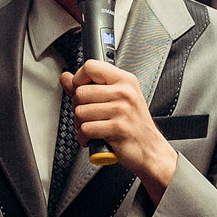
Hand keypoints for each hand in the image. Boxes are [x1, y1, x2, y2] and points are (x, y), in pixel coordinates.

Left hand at [60, 61, 177, 201]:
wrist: (150, 149)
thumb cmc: (134, 124)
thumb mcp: (116, 99)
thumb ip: (89, 86)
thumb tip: (66, 77)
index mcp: (125, 80)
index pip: (91, 67)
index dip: (79, 79)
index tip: (81, 90)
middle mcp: (125, 92)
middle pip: (80, 92)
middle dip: (78, 107)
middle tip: (88, 116)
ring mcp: (122, 110)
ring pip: (80, 112)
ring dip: (80, 125)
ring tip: (92, 127)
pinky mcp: (117, 128)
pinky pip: (86, 129)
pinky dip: (84, 138)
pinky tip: (93, 138)